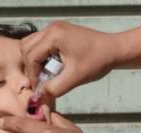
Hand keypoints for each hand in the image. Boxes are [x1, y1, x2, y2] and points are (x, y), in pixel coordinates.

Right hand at [21, 21, 140, 96]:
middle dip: (30, 67)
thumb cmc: (97, 61)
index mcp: (54, 35)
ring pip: (30, 45)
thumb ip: (54, 89)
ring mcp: (54, 28)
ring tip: (45, 75)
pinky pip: (40, 44)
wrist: (114, 50)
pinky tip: (50, 68)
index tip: (39, 88)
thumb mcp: (75, 78)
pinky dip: (40, 57)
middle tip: (40, 82)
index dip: (32, 74)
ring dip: (34, 62)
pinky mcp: (57, 32)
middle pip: (27, 48)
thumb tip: (38, 98)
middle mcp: (51, 28)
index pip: (31, 56)